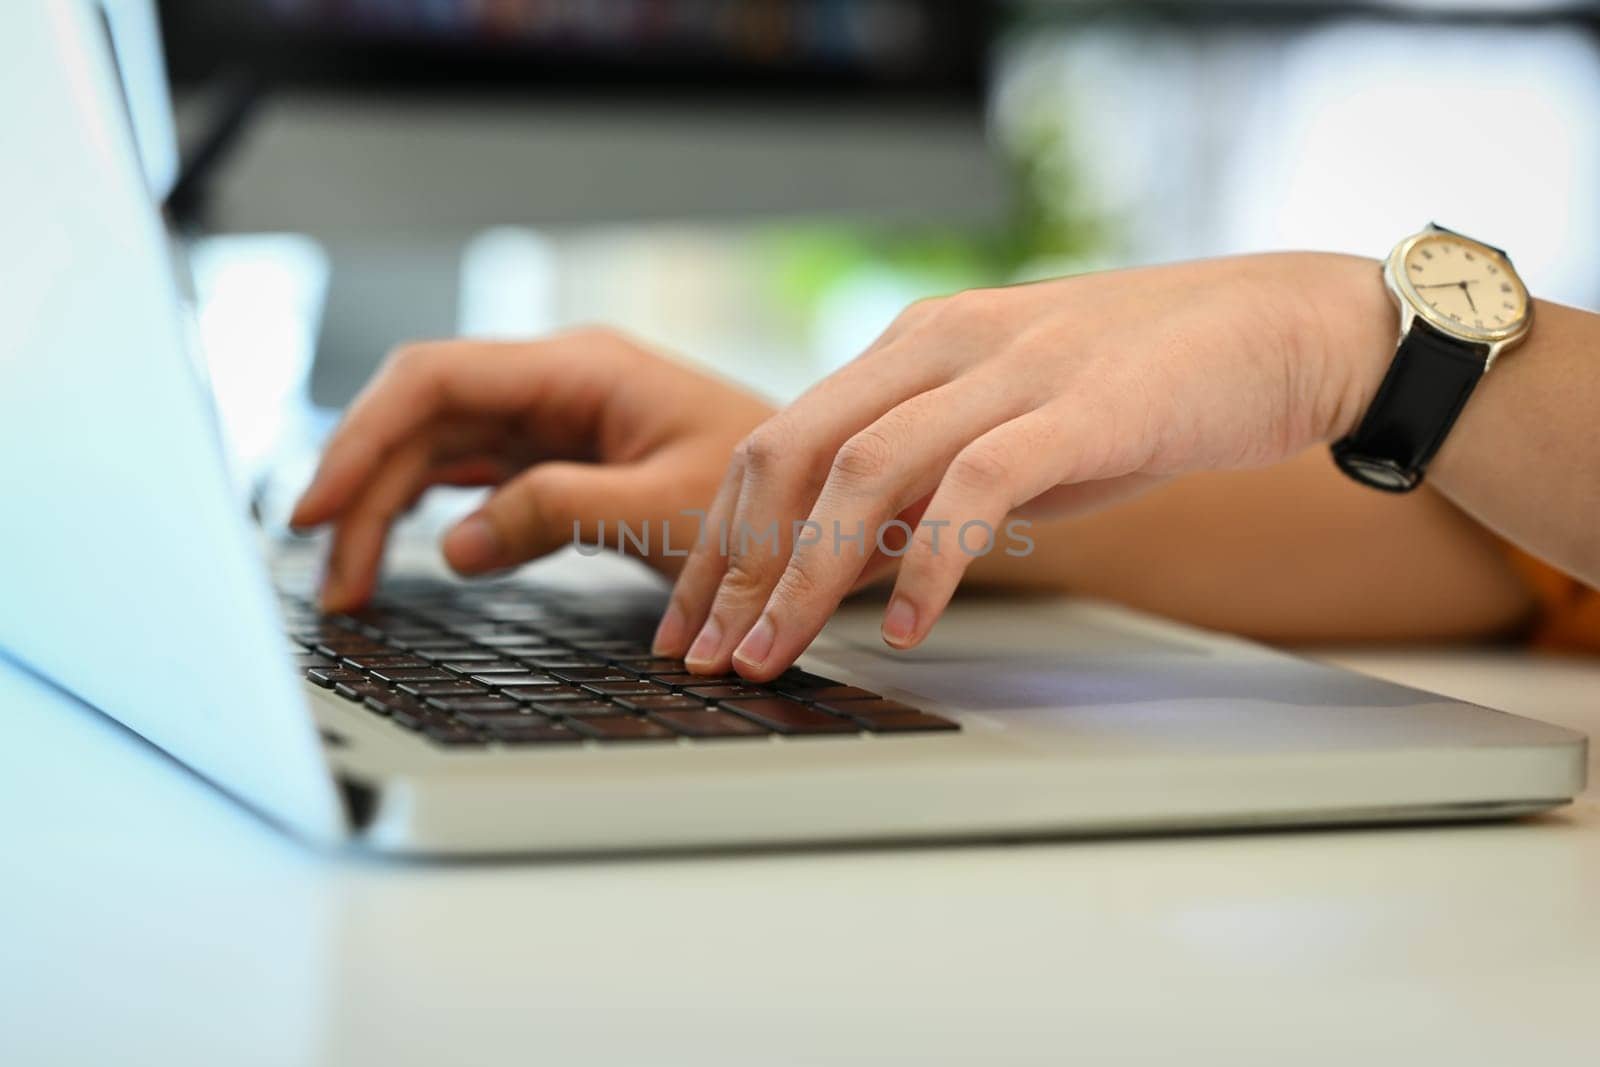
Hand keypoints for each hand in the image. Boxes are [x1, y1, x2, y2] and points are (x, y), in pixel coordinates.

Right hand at [291, 329, 774, 610]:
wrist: (832, 508)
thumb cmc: (778, 500)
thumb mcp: (665, 511)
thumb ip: (558, 515)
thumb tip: (454, 545)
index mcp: (580, 369)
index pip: (436, 380)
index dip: (363, 438)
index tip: (321, 507)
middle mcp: (558, 384)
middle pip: (424, 418)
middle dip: (364, 490)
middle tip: (332, 578)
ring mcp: (557, 421)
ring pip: (439, 448)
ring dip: (387, 508)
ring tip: (352, 584)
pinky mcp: (564, 460)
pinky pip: (474, 475)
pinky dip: (432, 512)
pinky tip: (404, 551)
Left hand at [653, 253, 1393, 679]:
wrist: (1280, 329)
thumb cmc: (1137, 393)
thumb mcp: (1003, 435)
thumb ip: (920, 488)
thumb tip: (835, 569)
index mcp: (911, 348)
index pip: (775, 443)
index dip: (719, 537)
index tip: (690, 621)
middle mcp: (940, 346)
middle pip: (791, 453)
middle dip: (734, 563)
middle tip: (707, 654)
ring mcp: (1009, 370)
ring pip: (864, 470)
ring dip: (804, 574)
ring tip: (773, 654)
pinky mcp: (1083, 407)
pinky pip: (980, 486)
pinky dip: (932, 561)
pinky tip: (905, 628)